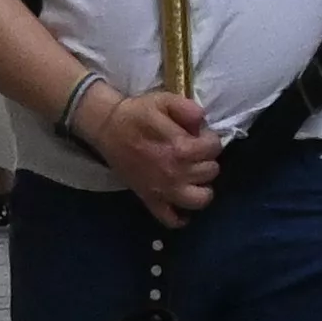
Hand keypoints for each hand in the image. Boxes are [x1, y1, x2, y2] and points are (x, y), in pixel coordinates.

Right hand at [87, 83, 220, 225]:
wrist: (107, 128)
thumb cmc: (137, 113)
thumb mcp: (164, 100)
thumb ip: (188, 108)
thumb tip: (203, 122)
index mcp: (181, 147)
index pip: (214, 148)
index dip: (209, 138)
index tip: (198, 135)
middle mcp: (176, 173)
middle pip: (211, 171)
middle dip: (206, 159)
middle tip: (194, 152)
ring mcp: (164, 191)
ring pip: (200, 200)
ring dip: (201, 187)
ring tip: (193, 175)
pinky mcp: (151, 201)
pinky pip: (172, 220)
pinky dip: (180, 216)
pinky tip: (181, 201)